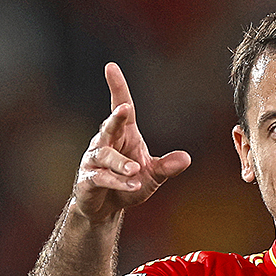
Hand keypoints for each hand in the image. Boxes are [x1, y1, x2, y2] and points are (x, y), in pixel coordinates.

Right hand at [72, 63, 192, 221]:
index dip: (117, 87)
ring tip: (135, 170)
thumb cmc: (128, 184)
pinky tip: (132, 185)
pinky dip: (118, 182)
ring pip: (106, 156)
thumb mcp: (152, 176)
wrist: (105, 207)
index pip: (121, 106)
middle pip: (110, 126)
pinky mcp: (89, 179)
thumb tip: (186, 158)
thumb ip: (167, 167)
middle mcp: (106, 142)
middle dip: (116, 118)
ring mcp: (94, 160)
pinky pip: (102, 177)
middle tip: (124, 109)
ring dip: (121, 163)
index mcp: (124, 135)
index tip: (110, 67)